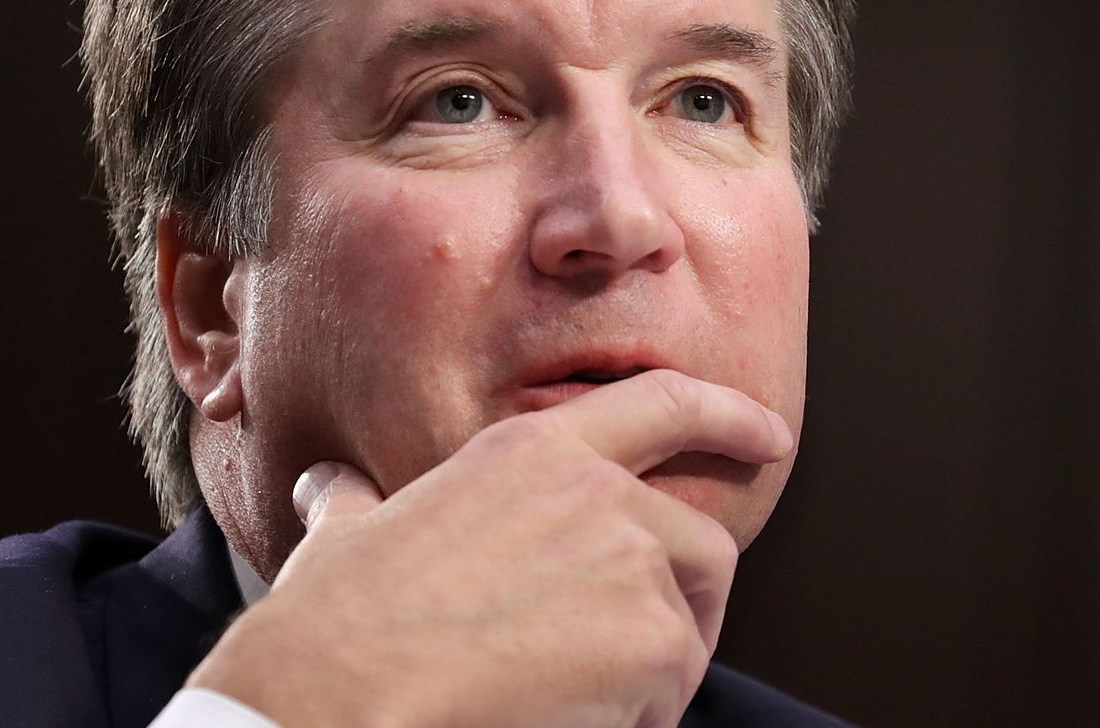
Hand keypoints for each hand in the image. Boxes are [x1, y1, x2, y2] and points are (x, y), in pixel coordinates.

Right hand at [184, 369, 794, 726]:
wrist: (342, 692)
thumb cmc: (334, 623)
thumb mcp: (347, 535)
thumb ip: (358, 503)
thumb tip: (330, 487)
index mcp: (531, 451)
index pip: (662, 404)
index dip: (728, 417)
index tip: (770, 438)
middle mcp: (598, 491)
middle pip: (702, 544)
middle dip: (692, 601)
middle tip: (647, 654)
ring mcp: (632, 560)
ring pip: (689, 628)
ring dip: (652, 674)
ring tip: (579, 701)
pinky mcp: (653, 638)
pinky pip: (672, 693)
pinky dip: (635, 720)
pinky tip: (572, 723)